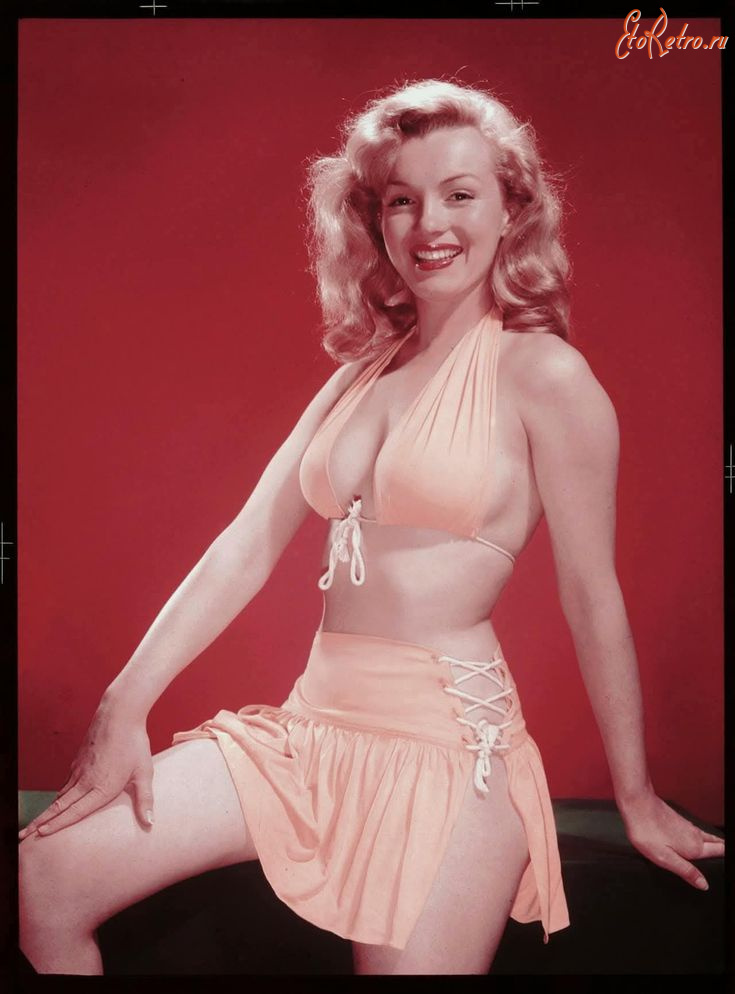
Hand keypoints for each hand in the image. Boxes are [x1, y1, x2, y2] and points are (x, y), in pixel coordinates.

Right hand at [18, 702, 154, 838]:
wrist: (119, 714)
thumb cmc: (134, 743)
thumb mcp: (144, 773)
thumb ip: (145, 800)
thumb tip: (150, 824)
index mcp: (101, 787)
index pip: (75, 811)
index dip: (58, 824)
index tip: (41, 835)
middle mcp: (85, 781)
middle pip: (59, 806)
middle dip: (40, 823)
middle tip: (23, 837)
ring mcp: (79, 769)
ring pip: (60, 795)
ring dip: (47, 811)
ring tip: (36, 825)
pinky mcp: (78, 760)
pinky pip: (66, 782)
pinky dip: (59, 796)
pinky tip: (59, 801)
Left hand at [618, 790, 724, 889]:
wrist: (637, 803)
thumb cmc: (646, 830)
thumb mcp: (664, 858)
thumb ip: (686, 871)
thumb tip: (703, 884)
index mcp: (693, 847)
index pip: (719, 851)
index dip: (726, 857)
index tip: (729, 866)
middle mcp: (693, 835)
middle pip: (716, 843)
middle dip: (723, 850)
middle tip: (726, 856)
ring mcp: (686, 826)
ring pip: (706, 836)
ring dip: (714, 843)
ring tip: (718, 850)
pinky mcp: (677, 820)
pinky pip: (696, 830)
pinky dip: (702, 836)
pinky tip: (696, 839)